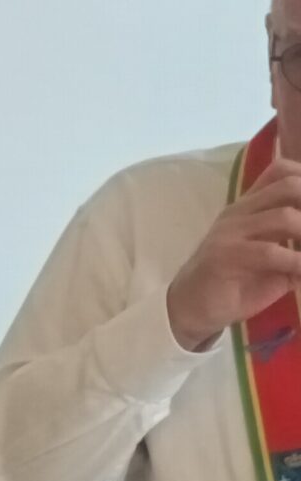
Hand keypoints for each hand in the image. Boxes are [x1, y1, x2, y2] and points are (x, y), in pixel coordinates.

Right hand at [166, 158, 300, 349]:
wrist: (190, 308)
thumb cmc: (233, 285)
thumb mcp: (272, 262)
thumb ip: (296, 248)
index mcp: (250, 208)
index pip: (280, 172)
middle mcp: (239, 212)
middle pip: (288, 186)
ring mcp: (230, 231)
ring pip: (284, 216)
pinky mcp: (224, 255)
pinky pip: (271, 252)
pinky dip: (298, 263)